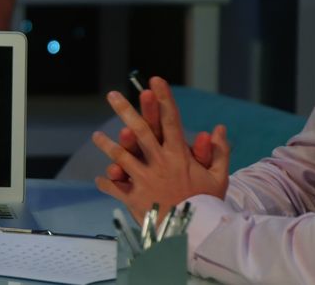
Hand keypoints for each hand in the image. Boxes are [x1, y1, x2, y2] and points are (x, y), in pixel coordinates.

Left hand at [91, 77, 229, 221]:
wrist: (194, 235)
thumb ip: (219, 151)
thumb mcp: (219, 177)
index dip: (163, 99)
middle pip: (139, 131)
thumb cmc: (208, 205)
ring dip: (108, 145)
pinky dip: (107, 183)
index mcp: (179, 155)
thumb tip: (218, 128)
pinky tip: (100, 178)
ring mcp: (144, 179)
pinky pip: (115, 188)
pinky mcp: (134, 198)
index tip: (155, 80)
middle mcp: (159, 163)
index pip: (170, 120)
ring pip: (120, 157)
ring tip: (96, 136)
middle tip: (112, 94)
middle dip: (125, 110)